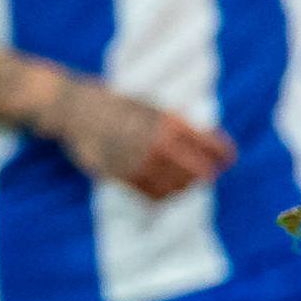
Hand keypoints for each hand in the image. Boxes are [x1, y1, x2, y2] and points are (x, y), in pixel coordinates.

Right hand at [42, 74, 232, 200]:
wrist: (74, 109)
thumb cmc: (115, 104)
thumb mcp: (151, 106)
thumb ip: (177, 126)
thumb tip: (207, 145)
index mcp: (171, 123)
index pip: (213, 147)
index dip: (224, 155)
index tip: (226, 160)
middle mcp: (159, 144)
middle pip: (199, 172)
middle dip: (205, 174)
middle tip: (206, 174)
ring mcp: (139, 162)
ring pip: (177, 187)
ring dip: (183, 186)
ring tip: (182, 182)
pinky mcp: (121, 176)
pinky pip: (153, 195)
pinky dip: (163, 196)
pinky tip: (163, 190)